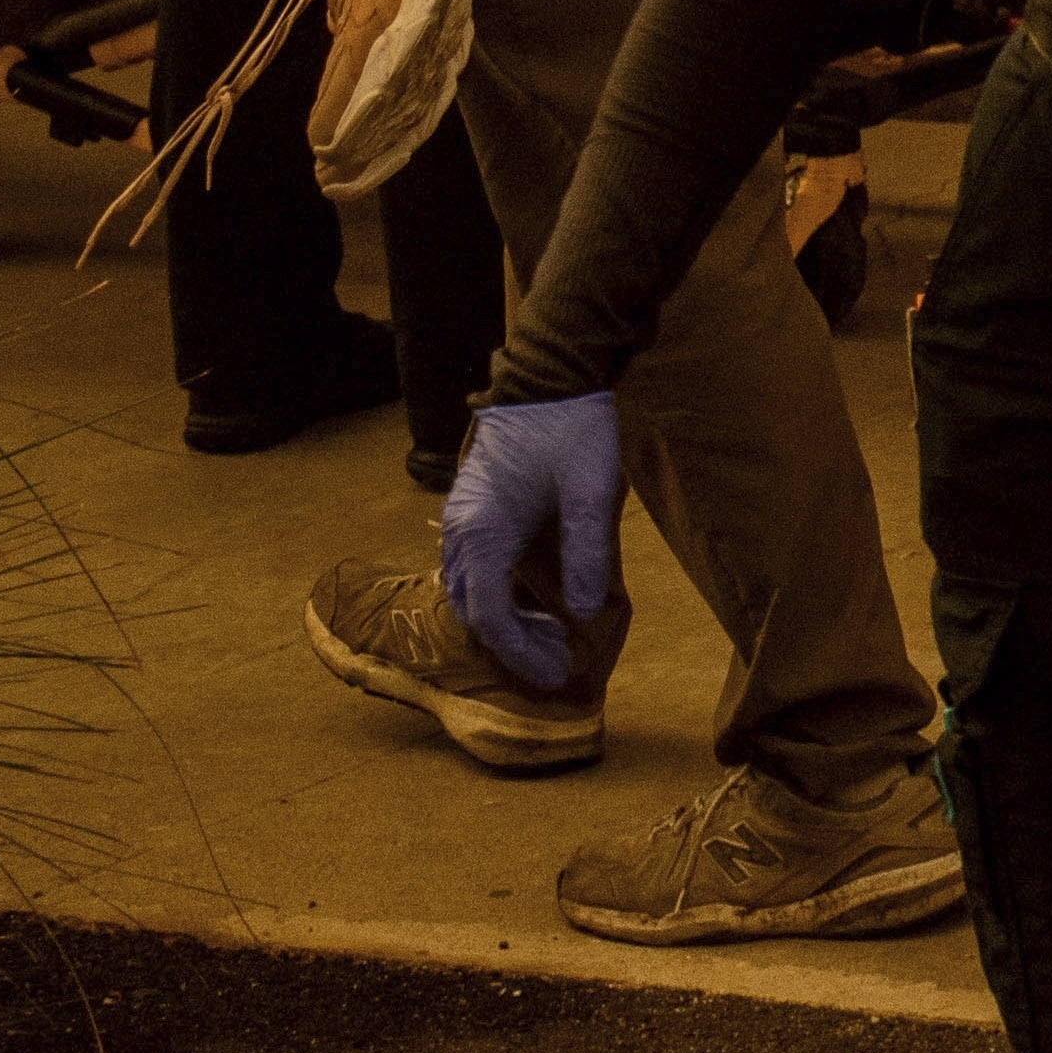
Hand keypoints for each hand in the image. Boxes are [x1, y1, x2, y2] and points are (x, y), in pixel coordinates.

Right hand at [437, 392, 625, 694]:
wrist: (548, 378)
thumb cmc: (572, 429)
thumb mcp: (591, 491)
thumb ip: (587, 552)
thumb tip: (581, 612)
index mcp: (483, 529)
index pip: (490, 613)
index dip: (520, 651)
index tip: (555, 674)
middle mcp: (461, 530)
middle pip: (473, 610)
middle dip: (513, 645)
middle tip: (558, 666)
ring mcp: (462, 521)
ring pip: (469, 592)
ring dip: (504, 624)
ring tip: (552, 642)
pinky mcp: (474, 513)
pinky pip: (474, 571)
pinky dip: (499, 598)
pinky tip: (536, 608)